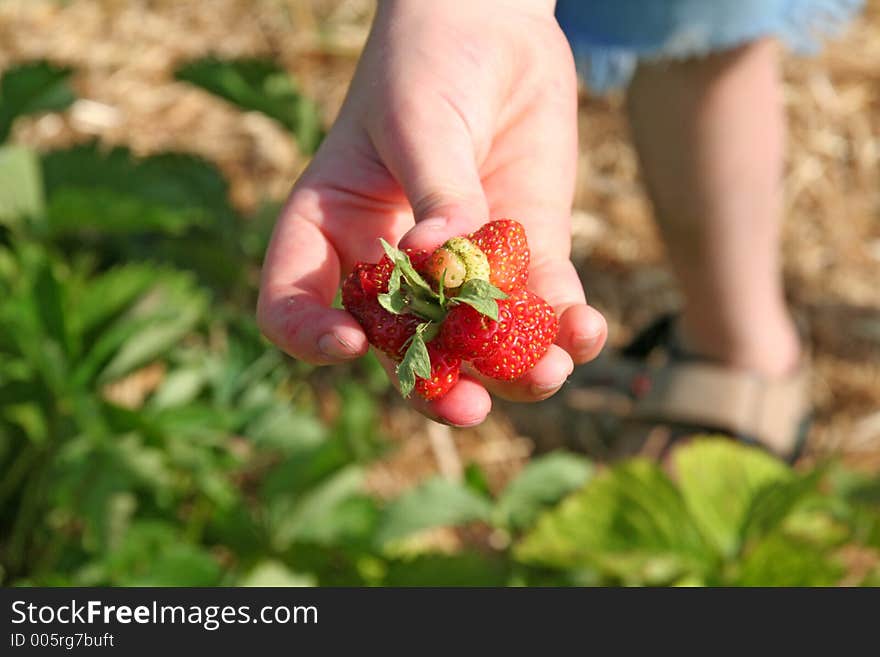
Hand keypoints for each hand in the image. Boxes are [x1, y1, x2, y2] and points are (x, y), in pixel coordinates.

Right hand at [257, 0, 606, 425]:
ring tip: (548, 373)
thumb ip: (436, 193)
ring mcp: (460, 267)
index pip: (293, 303)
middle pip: (398, 348)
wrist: (493, 25)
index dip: (309, 336)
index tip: (351, 346)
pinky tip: (584, 328)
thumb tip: (443, 263)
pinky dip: (564, 326)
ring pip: (477, 344)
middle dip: (435, 386)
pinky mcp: (523, 253)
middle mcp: (390, 264)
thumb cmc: (428, 62)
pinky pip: (539, 306)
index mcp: (331, 232)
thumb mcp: (420, 121)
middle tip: (469, 408)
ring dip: (513, 371)